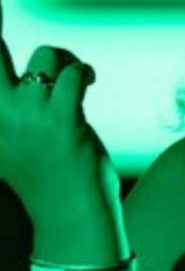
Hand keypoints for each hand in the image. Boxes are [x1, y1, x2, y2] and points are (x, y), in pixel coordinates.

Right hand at [0, 0, 118, 226]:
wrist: (69, 214)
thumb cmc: (46, 176)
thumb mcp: (13, 143)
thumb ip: (8, 110)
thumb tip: (38, 77)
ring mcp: (29, 117)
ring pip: (48, 56)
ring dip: (68, 60)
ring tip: (79, 80)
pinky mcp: (62, 121)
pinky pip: (75, 74)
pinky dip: (86, 72)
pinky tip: (90, 85)